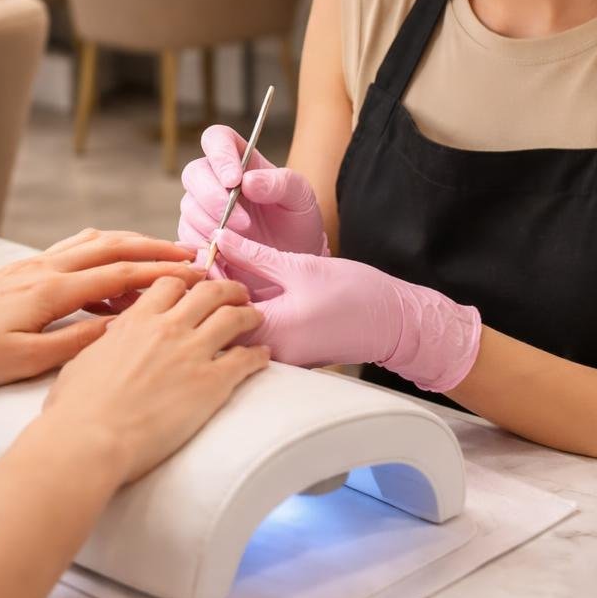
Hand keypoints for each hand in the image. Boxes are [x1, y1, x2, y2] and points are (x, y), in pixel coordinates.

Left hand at [0, 229, 205, 393]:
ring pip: (89, 244)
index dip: (162, 271)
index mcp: (50, 290)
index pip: (119, 273)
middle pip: (110, 246)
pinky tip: (104, 276)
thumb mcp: (23, 360)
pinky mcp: (15, 274)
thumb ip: (75, 343)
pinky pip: (68, 255)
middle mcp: (42, 269)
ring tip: (157, 256)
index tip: (197, 270)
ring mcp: (27, 267)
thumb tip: (121, 330)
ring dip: (127, 246)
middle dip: (154, 248)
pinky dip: (98, 256)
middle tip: (191, 254)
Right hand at [40, 276, 269, 483]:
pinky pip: (245, 360)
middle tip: (236, 293)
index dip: (186, 283)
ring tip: (256, 316)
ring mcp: (192, 353)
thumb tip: (109, 342)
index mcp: (136, 321)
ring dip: (249, 314)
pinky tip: (263, 357)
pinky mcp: (211, 384)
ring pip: (233, 317)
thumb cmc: (76, 409)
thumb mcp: (83, 360)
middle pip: (208, 292)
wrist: (91, 438)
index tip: (194, 287)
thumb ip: (104, 344)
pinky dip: (258, 355)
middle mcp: (168, 328)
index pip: (170, 285)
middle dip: (226, 289)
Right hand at [177, 125, 327, 260]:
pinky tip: (227, 255)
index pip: (216, 139)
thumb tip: (248, 181)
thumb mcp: (301, 198)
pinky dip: (205, 246)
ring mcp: (202, 208)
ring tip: (242, 239)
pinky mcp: (196, 235)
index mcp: (241, 160)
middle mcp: (216, 180)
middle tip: (243, 221)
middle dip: (213, 197)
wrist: (292, 263)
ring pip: (189, 206)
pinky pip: (187, 236)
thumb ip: (280, 183)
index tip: (233, 180)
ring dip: (212, 223)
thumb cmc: (297, 222)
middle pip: (194, 173)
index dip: (219, 154)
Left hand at [211, 229, 481, 392]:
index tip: (201, 251)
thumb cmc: (355, 294)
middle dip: (211, 295)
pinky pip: (254, 339)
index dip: (204, 278)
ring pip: (236, 333)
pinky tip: (248, 292)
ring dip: (227, 306)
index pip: (216, 309)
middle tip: (208, 260)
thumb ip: (254, 254)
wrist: (394, 323)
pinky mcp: (288, 359)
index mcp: (271, 331)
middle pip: (220, 326)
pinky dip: (246, 317)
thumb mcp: (299, 266)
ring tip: (226, 273)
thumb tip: (219, 236)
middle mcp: (271, 354)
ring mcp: (280, 361)